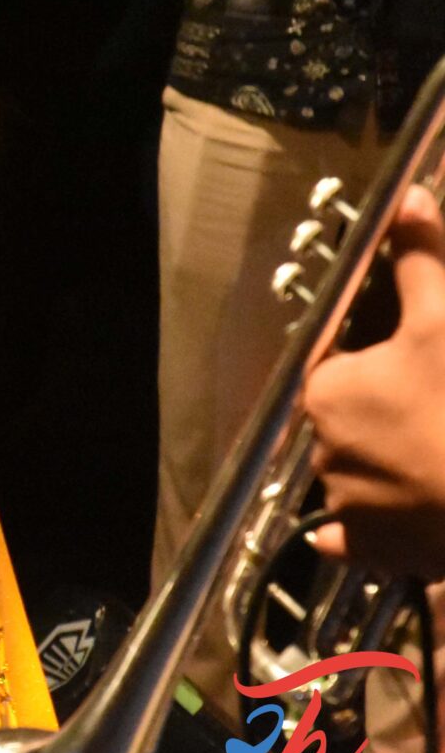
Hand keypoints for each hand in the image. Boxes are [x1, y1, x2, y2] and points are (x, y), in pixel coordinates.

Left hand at [304, 184, 444, 575]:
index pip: (343, 369)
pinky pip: (355, 537)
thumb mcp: (442, 322)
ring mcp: (343, 505)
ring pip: (360, 474)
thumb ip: (421, 261)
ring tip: (438, 461)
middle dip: (389, 416)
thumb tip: (408, 202)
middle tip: (437, 414)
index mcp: (324, 392)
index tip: (419, 371)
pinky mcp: (370, 550)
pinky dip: (369, 530)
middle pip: (354, 421)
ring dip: (389, 468)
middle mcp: (319, 448)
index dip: (383, 367)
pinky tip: (400, 514)